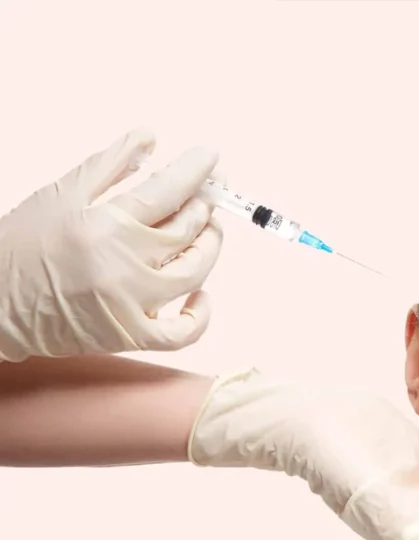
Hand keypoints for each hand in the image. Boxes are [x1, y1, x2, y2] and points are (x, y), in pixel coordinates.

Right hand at [0, 128, 222, 361]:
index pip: (168, 191)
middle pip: (186, 230)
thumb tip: (151, 138)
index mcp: (105, 226)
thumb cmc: (20, 247)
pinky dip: (200, 316)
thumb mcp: (59, 195)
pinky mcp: (130, 335)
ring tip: (207, 229)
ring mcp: (130, 305)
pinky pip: (183, 333)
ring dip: (209, 247)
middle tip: (210, 191)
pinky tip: (201, 293)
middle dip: (204, 204)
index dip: (195, 171)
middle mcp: (123, 266)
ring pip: (194, 273)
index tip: (210, 157)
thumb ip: (109, 165)